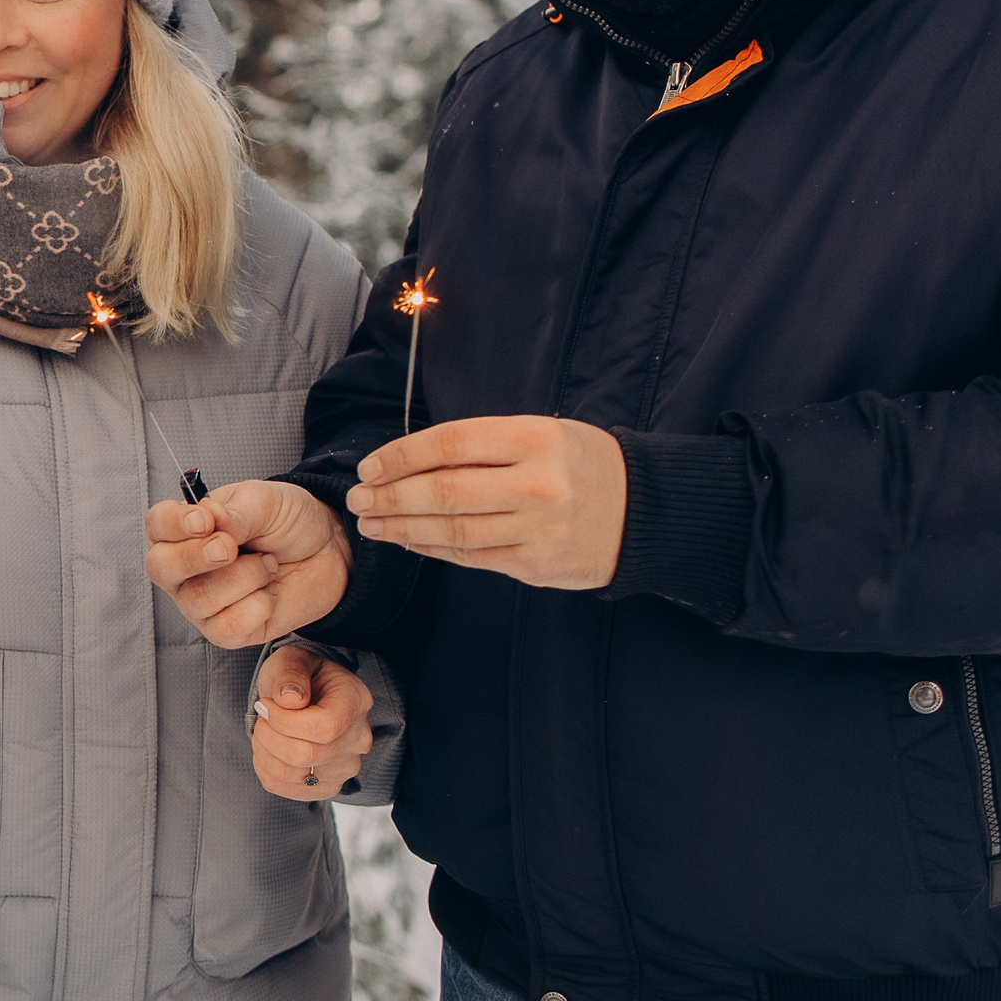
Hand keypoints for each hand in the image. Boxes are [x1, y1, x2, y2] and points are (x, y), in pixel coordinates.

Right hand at [145, 479, 350, 648]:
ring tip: (267, 563)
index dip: (174, 524)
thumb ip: (235, 511)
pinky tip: (269, 592)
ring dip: (244, 577)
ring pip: (199, 599)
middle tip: (230, 547)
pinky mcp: (225, 631)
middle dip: (196, 557)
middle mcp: (184, 568)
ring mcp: (200, 602)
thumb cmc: (287, 523)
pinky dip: (258, 606)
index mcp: (184, 528)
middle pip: (161, 568)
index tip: (204, 521)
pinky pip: (227, 627)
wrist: (327, 552)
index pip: (157, 526)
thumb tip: (209, 519)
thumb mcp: (265, 501)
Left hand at [251, 644, 375, 801]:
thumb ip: (289, 673)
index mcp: (356, 701)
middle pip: (305, 755)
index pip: (324, 728)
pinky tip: (268, 749)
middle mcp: (358, 738)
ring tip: (263, 730)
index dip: (284, 721)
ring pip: (292, 775)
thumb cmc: (299, 676)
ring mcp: (346, 766)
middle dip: (269, 735)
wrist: (306, 696)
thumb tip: (290, 700)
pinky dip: (266, 769)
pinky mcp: (327, 786)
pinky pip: (286, 788)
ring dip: (264, 752)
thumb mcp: (291, 659)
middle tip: (261, 716)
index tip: (265, 704)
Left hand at [348, 415, 624, 589]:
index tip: (369, 467)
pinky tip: (409, 539)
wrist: (643, 510)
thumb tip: (406, 461)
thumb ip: (482, 445)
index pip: (450, 444)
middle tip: (358, 500)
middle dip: (390, 497)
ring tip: (373, 524)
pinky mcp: (536, 566)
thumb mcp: (539, 434)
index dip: (401, 456)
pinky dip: (432, 548)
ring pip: (452, 531)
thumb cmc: (579, 463)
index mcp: (536, 439)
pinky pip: (471, 557)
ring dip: (402, 528)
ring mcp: (538, 530)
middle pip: (444, 491)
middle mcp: (538, 485)